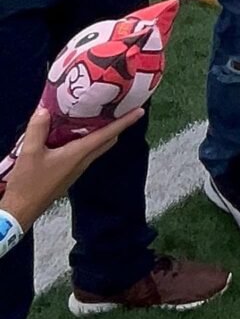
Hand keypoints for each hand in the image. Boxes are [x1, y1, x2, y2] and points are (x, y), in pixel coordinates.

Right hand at [1, 104, 137, 230]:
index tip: (139, 111)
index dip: (124, 122)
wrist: (22, 210)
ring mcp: (76, 169)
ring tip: (98, 115)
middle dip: (116, 125)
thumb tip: (45, 110)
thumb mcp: (29, 153)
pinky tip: (73, 133)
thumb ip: (38, 129)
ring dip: (100, 132)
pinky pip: (83, 152)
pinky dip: (85, 140)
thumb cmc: (28, 184)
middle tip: (119, 108)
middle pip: (106, 141)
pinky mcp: (68, 173)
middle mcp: (82, 162)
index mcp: (78, 155)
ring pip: (95, 147)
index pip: (106, 135)